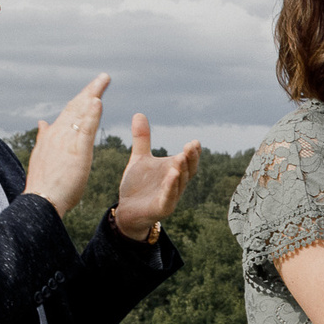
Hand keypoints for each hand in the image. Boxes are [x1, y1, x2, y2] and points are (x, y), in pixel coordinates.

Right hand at [23, 74, 109, 214]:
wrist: (41, 201)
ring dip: (92, 95)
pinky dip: (91, 114)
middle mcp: (58, 134)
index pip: (69, 112)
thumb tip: (43, 123)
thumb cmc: (44, 184)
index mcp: (52, 136)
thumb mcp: (43, 156)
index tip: (92, 90)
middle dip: (90, 90)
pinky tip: (98, 101)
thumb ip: (45, 138)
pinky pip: (85, 129)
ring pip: (80, 113)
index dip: (81, 100)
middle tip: (104, 77)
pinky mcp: (76, 151)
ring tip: (104, 81)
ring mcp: (66, 141)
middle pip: (76, 107)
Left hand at [112, 114, 202, 239]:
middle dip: (191, 158)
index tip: (195, 141)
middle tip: (192, 146)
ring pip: (180, 183)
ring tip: (181, 158)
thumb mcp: (140, 159)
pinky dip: (171, 186)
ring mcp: (171, 196)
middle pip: (189, 170)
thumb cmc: (138, 185)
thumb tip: (139, 113)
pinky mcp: (163, 207)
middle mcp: (176, 183)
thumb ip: (142, 139)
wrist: (128, 209)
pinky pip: (169, 197)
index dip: (193, 153)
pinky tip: (172, 175)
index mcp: (174, 171)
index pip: (188, 161)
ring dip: (182, 170)